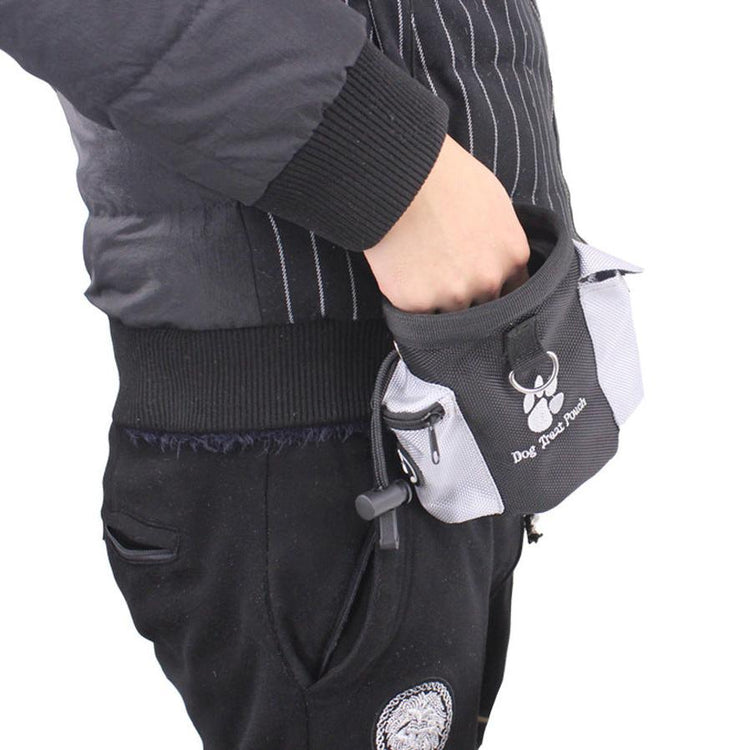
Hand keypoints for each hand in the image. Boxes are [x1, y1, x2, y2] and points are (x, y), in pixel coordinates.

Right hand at [364, 133, 529, 312]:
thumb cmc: (445, 177)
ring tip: (420, 268)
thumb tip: (501, 259)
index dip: (496, 287)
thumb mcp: (494, 202)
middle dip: (468, 295)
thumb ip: (503, 240)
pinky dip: (409, 297)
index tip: (480, 281)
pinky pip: (416, 313)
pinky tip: (402, 269)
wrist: (398, 176)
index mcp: (512, 256)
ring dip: (437, 300)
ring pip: (449, 314)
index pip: (515, 291)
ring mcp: (452, 295)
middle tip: (445, 272)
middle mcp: (487, 281)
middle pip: (484, 306)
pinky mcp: (416, 303)